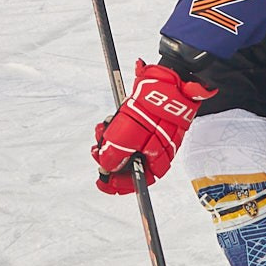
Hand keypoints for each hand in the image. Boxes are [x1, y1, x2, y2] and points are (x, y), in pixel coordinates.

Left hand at [91, 62, 214, 192]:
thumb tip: (106, 168)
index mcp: (158, 161)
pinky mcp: (152, 121)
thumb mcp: (126, 138)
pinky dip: (119, 127)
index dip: (117, 183)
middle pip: (130, 163)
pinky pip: (132, 130)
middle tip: (97, 148)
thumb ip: (114, 156)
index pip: (138, 181)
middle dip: (110, 156)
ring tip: (102, 128)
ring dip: (112, 139)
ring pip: (129, 145)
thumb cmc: (151, 110)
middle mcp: (159, 151)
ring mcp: (156, 135)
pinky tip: (111, 120)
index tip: (102, 180)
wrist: (168, 82)